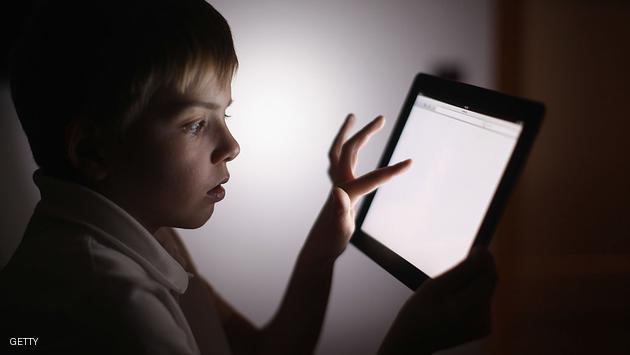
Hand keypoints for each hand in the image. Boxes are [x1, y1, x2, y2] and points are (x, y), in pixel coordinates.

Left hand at [302, 114, 411, 264]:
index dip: (392, 171)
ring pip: (341, 152)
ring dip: (348, 134)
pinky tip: (352, 151)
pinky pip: (342, 163)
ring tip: (353, 119)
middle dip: (366, 132)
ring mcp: (338, 185)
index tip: (411, 163)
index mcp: (346, 191)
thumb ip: (339, 211)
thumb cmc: (330, 240)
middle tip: (382, 118)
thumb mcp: (338, 227)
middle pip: (351, 150)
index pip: (372, 177)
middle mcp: (340, 183)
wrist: (318, 248)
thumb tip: (336, 192)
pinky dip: (347, 151)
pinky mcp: (339, 189)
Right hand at [379, 249, 497, 354]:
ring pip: (486, 291)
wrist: (413, 340)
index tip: (477, 247)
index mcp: (469, 310)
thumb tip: (483, 253)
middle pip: (489, 284)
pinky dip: (472, 295)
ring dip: (473, 283)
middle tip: (456, 270)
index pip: (488, 277)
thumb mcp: (437, 285)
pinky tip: (453, 301)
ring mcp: (484, 326)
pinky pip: (483, 301)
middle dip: (478, 272)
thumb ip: (463, 269)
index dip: (486, 260)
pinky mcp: (483, 327)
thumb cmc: (419, 311)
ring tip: (448, 291)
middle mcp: (482, 320)